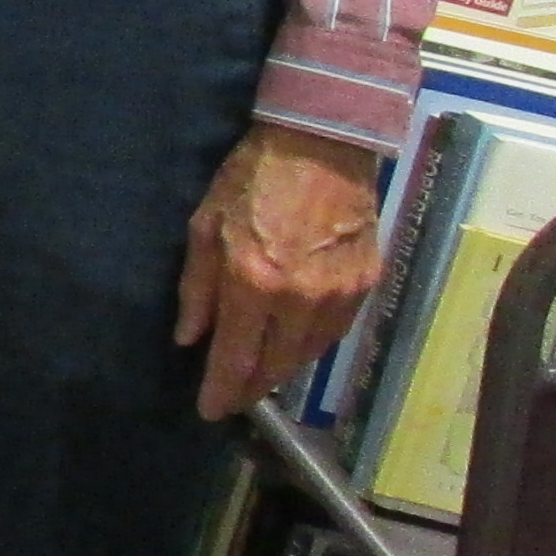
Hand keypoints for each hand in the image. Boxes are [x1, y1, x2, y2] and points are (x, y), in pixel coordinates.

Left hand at [175, 121, 386, 419]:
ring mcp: (339, 293)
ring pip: (308, 354)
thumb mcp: (204, 227)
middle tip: (233, 399)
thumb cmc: (252, 178)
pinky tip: (294, 346)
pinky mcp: (366, 283)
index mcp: (253, 283)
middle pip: (276, 366)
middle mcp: (299, 298)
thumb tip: (189, 337)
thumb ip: (196, 288)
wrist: (321, 143)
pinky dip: (311, 345)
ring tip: (260, 378)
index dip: (221, 391)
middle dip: (251, 388)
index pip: (235, 357)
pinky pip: (335, 331)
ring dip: (282, 370)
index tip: (210, 412)